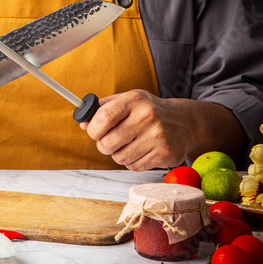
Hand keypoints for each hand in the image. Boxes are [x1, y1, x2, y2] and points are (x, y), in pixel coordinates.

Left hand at [80, 90, 197, 170]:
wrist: (185, 122)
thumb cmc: (149, 111)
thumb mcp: (127, 100)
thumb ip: (102, 109)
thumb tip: (82, 122)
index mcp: (135, 100)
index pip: (103, 117)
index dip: (93, 129)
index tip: (94, 132)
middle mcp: (147, 117)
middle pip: (107, 143)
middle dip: (103, 145)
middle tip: (111, 140)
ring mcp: (158, 137)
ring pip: (119, 158)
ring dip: (118, 154)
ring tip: (129, 144)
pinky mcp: (165, 154)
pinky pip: (134, 166)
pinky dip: (132, 161)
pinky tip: (142, 150)